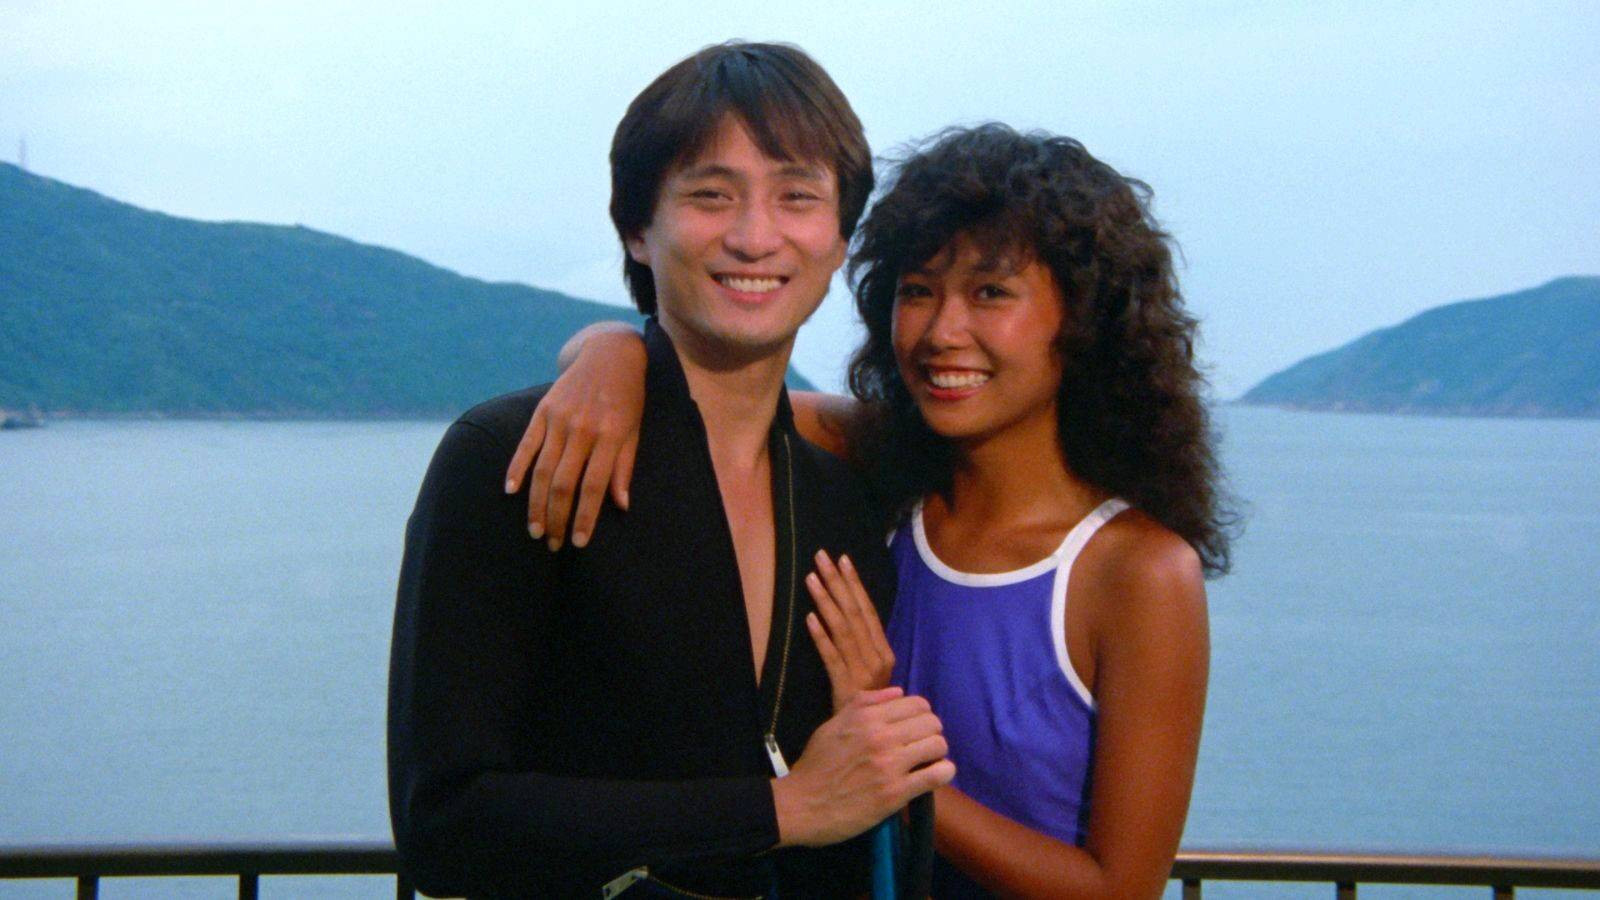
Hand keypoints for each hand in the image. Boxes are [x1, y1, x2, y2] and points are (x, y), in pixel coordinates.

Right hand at [503, 328, 645, 550]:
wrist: (609, 353)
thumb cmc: (628, 397)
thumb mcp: (635, 429)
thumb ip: (625, 466)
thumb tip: (621, 505)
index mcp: (611, 435)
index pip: (594, 486)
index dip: (584, 517)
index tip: (577, 542)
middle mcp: (582, 428)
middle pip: (564, 483)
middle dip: (557, 518)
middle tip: (553, 543)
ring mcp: (559, 418)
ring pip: (542, 470)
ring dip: (536, 504)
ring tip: (535, 529)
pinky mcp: (542, 410)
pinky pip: (526, 444)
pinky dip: (516, 468)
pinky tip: (511, 491)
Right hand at [772, 688, 954, 846]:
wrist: (801, 805)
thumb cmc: (816, 765)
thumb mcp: (832, 725)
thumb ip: (864, 704)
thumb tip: (898, 692)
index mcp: (866, 717)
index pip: (917, 704)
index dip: (921, 714)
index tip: (915, 727)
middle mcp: (881, 736)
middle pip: (932, 723)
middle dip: (931, 732)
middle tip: (921, 745)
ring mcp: (890, 765)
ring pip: (938, 745)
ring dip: (937, 753)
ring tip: (926, 761)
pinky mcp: (896, 793)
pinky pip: (937, 775)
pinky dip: (943, 773)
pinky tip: (935, 775)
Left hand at [804, 551, 893, 711]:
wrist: (872, 738)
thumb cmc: (868, 701)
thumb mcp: (871, 670)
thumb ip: (863, 643)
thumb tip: (848, 610)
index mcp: (883, 650)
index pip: (868, 609)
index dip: (854, 583)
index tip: (842, 559)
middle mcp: (876, 657)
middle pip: (855, 613)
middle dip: (837, 582)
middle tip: (821, 557)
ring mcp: (862, 671)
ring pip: (842, 630)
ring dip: (826, 601)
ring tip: (812, 578)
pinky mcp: (845, 686)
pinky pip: (831, 657)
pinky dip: (821, 636)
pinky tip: (810, 618)